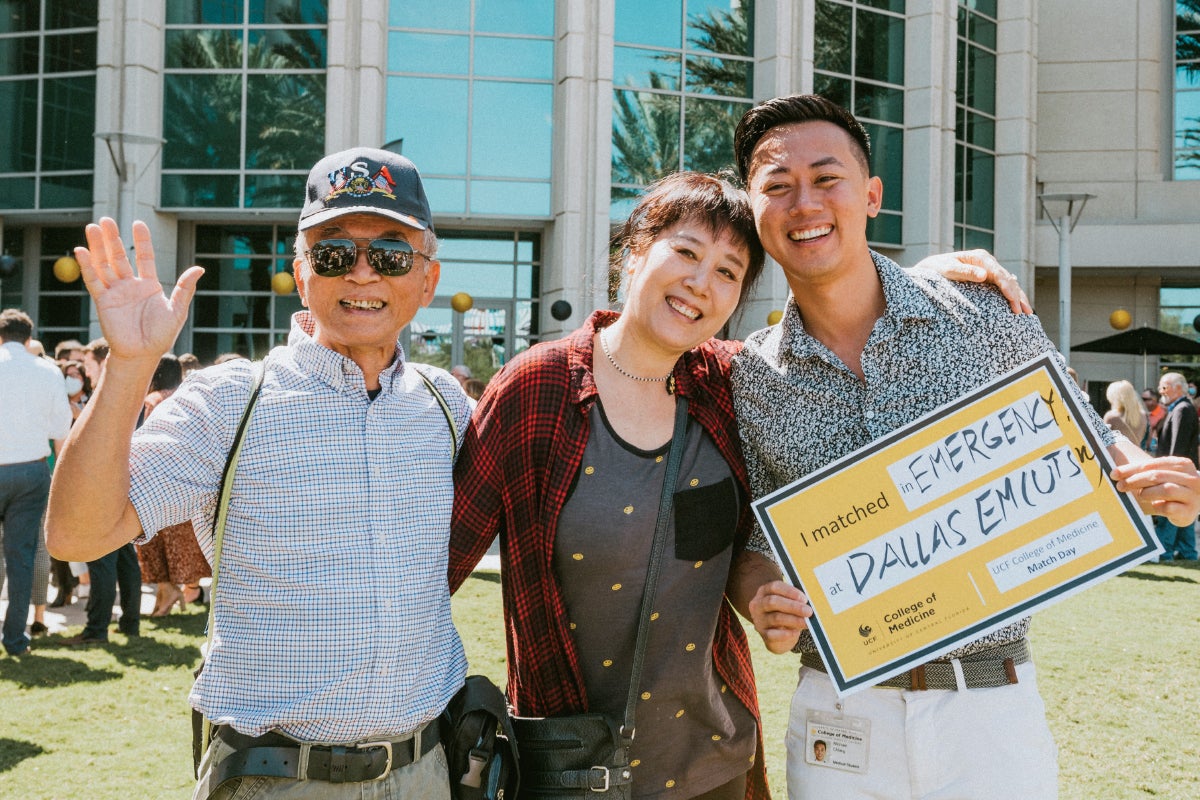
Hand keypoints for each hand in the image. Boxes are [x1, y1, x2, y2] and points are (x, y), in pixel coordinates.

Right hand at [75, 217, 204, 361]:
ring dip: (97, 246)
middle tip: (106, 220)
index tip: (138, 224)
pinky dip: (87, 266)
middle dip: (112, 238)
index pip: (144, 257)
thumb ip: (184, 288)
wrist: (143, 354)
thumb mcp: (177, 310)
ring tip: (92, 227)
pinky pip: (93, 280)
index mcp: (149, 285)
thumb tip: (199, 269)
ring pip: (104, 264)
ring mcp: (115, 292)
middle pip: (119, 256)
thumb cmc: (162, 335)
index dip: (142, 241)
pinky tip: (81, 251)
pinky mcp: (103, 301)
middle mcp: (130, 285)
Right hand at [747, 580, 811, 653]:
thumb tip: (812, 601)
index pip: (775, 587)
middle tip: (808, 611)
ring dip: (793, 620)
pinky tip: (795, 633)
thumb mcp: (789, 603)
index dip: (790, 592)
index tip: (804, 598)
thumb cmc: (786, 612)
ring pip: (775, 618)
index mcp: (764, 591)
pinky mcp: (762, 634)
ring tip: (806, 623)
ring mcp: (759, 620)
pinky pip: (772, 635)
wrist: (777, 633)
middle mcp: (758, 604)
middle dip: (793, 606)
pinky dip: (784, 634)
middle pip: (773, 602)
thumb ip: (797, 600)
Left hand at [915, 249, 1032, 314]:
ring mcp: (989, 271)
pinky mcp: (988, 279)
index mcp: (980, 258)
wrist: (931, 268)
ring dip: (1019, 298)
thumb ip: (965, 272)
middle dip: (1017, 296)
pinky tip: (1020, 307)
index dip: (1008, 287)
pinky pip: (1004, 289)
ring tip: (1028, 313)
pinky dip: (1013, 297)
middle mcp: (988, 263)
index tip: (1013, 300)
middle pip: (1008, 280)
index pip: (999, 274)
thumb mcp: (948, 269)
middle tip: (1024, 312)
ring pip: (1009, 284)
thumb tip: (984, 275)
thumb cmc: (937, 268)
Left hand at [1111, 457, 1199, 525]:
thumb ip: (1141, 472)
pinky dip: (1158, 507)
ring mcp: (1193, 495)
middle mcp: (1191, 478)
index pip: (1151, 464)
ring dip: (1147, 493)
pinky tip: (1154, 506)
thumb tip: (1115, 473)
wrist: (1189, 505)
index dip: (1130, 469)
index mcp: (1182, 464)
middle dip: (1135, 481)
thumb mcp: (1157, 476)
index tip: (1114, 474)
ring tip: (1140, 496)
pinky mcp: (1189, 512)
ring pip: (1166, 489)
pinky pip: (1169, 507)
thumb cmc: (1168, 488)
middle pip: (1157, 476)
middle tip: (1120, 486)